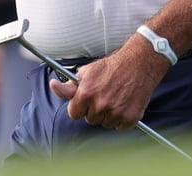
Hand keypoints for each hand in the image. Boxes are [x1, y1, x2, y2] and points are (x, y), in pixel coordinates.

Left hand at [49, 35, 169, 129]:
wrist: (139, 64)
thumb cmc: (112, 67)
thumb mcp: (86, 72)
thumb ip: (69, 85)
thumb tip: (53, 86)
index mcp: (86, 93)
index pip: (73, 113)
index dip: (79, 107)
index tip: (85, 101)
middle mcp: (100, 104)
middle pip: (90, 119)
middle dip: (94, 110)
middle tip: (103, 96)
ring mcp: (115, 112)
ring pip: (105, 123)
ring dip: (108, 115)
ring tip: (115, 98)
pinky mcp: (130, 118)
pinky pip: (119, 126)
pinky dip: (121, 118)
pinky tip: (124, 104)